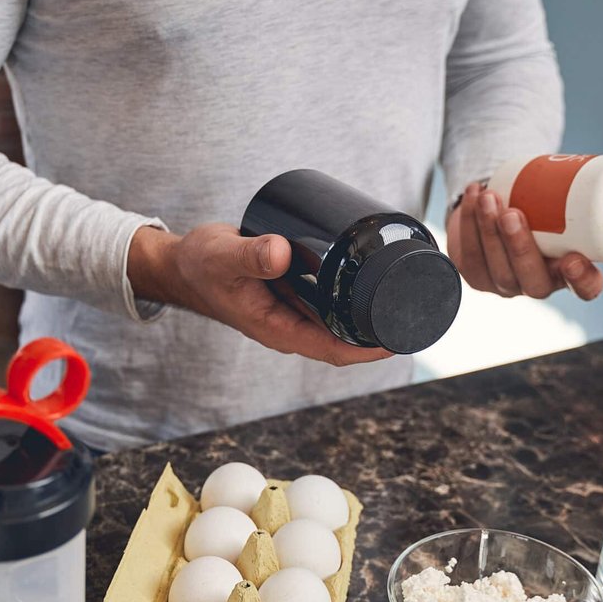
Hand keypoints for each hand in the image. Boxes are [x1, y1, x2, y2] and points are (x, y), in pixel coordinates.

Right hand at [128, 224, 391, 366]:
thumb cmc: (200, 266)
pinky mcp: (294, 292)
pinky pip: (332, 299)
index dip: (370, 349)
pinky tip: (377, 277)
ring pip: (341, 319)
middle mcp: (291, 325)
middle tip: (419, 308)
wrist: (183, 263)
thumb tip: (282, 252)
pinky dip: (355, 293)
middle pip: (347, 338)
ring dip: (373, 311)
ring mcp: (293, 310)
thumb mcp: (223, 257)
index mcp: (278, 330)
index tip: (402, 339)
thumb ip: (249, 255)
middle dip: (382, 330)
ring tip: (408, 291)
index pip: (334, 350)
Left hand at [446, 181, 602, 300]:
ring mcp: (506, 284)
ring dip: (489, 232)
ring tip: (487, 198)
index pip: (587, 288)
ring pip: (497, 270)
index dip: (583, 281)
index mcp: (571, 272)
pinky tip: (472, 197)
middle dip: (519, 247)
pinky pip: (470, 257)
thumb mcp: (561, 201)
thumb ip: (572, 192)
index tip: (574, 260)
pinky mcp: (477, 275)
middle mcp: (539, 283)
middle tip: (512, 214)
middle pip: (532, 281)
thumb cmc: (540, 204)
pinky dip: (468, 223)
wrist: (500, 209)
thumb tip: (591, 159)